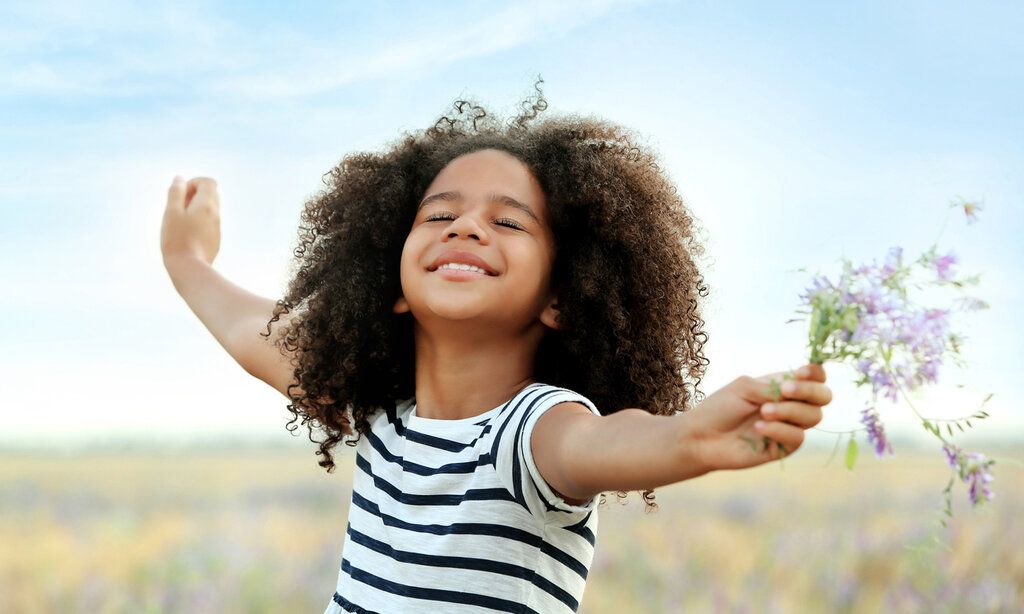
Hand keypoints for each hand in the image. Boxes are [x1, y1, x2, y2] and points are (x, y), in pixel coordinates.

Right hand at [161, 176, 221, 265]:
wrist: (189, 269)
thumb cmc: (177, 239)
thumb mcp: (171, 212)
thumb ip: (176, 193)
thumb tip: (180, 179)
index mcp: (207, 205)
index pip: (208, 182)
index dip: (193, 183)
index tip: (180, 195)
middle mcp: (216, 215)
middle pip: (211, 195)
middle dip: (193, 195)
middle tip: (178, 207)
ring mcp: (217, 229)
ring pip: (209, 211)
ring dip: (195, 210)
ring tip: (179, 222)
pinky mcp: (215, 241)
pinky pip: (208, 225)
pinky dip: (198, 223)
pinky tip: (185, 235)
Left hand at [687, 363, 830, 470]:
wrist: (701, 436)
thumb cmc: (719, 408)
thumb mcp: (745, 387)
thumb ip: (773, 387)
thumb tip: (795, 392)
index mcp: (782, 386)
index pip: (814, 377)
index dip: (815, 373)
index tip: (800, 373)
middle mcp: (790, 405)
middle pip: (824, 396)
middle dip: (809, 391)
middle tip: (784, 391)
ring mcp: (789, 427)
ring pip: (814, 417)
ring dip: (790, 410)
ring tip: (763, 411)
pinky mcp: (783, 448)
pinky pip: (798, 438)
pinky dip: (780, 430)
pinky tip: (758, 428)